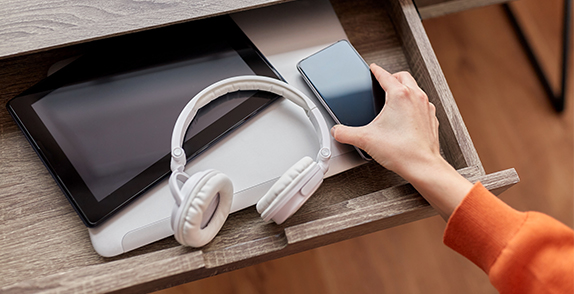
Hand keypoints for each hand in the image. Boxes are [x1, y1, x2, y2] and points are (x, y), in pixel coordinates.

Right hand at [331, 64, 471, 219]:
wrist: (422, 166)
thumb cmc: (401, 152)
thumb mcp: (365, 139)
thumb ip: (345, 133)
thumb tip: (336, 131)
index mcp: (399, 96)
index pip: (385, 75)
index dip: (376, 70)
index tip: (373, 68)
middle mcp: (415, 97)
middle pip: (403, 76)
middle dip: (392, 77)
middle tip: (383, 81)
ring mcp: (426, 107)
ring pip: (415, 88)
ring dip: (405, 88)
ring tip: (394, 97)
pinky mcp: (431, 119)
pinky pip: (423, 104)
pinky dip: (414, 104)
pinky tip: (406, 115)